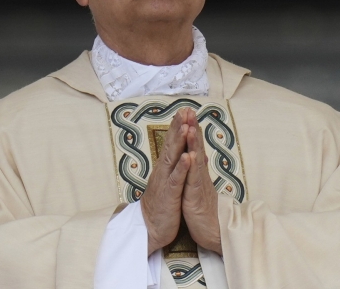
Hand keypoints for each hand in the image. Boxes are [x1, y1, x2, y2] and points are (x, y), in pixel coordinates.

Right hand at [140, 108, 193, 254]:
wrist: (151, 229)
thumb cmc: (163, 206)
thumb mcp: (171, 184)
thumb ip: (178, 168)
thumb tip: (188, 153)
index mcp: (165, 168)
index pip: (173, 143)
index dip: (178, 126)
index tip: (185, 110)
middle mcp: (163, 171)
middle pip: (171, 144)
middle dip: (178, 126)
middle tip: (184, 109)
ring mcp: (165, 182)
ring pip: (172, 158)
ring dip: (179, 142)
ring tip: (186, 126)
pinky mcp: (169, 195)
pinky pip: (176, 179)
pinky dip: (182, 168)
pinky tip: (187, 157)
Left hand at [181, 113, 222, 254]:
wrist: (213, 231)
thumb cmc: (204, 210)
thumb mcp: (199, 187)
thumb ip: (198, 170)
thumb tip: (200, 155)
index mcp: (197, 172)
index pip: (193, 146)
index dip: (190, 129)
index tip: (186, 112)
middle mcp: (199, 174)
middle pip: (196, 147)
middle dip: (192, 128)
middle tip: (189, 110)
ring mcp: (198, 184)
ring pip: (196, 160)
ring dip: (194, 143)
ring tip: (191, 126)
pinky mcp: (195, 196)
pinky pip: (193, 180)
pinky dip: (192, 167)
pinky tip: (191, 155)